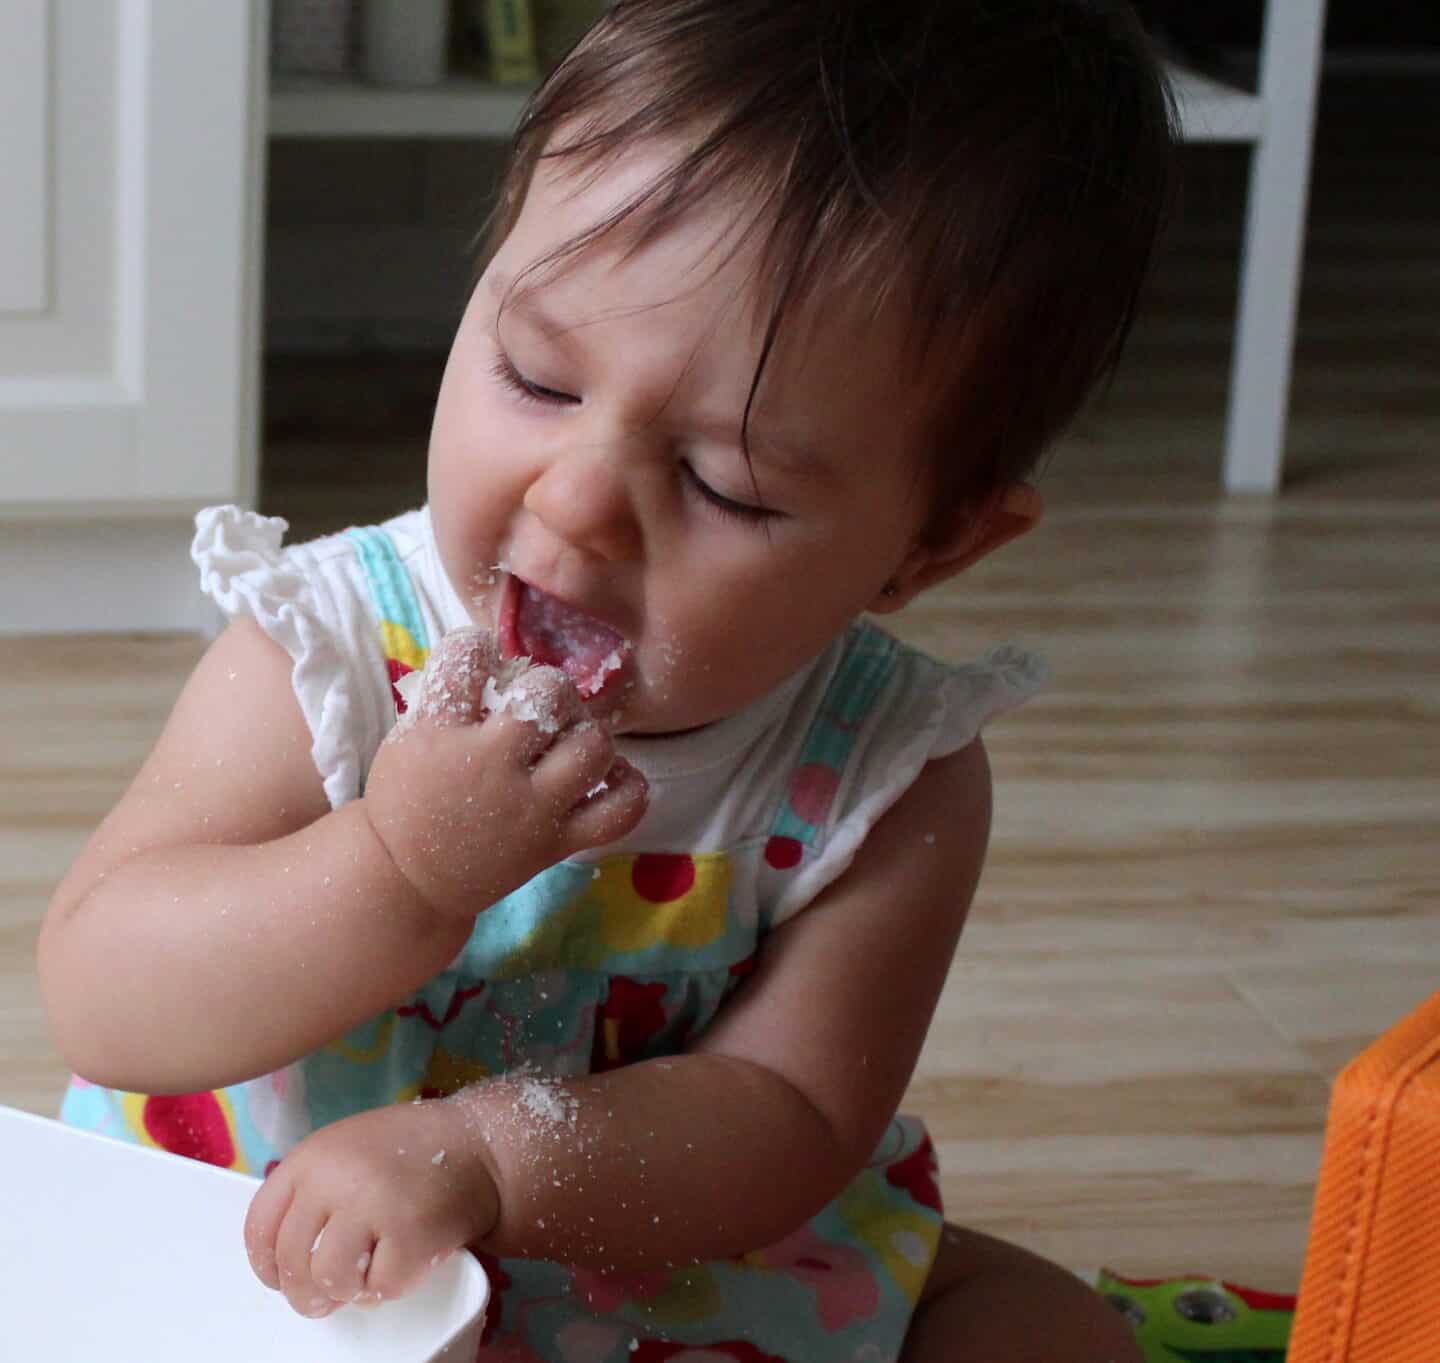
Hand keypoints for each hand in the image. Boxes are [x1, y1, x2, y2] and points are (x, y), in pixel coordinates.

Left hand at [243, 1099, 497, 1318]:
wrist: (479, 1144)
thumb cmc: (411, 1150)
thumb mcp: (347, 1149)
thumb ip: (313, 1189)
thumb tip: (284, 1257)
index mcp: (313, 1157)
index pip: (260, 1227)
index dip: (267, 1265)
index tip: (282, 1277)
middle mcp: (335, 1178)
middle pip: (291, 1262)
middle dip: (305, 1292)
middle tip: (324, 1296)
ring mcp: (372, 1206)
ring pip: (328, 1280)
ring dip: (346, 1290)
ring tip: (366, 1275)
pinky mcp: (410, 1236)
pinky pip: (378, 1290)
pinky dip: (389, 1287)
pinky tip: (402, 1262)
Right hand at [363, 627, 647, 919]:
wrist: (408, 879)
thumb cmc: (408, 799)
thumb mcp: (408, 739)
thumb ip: (450, 699)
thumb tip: (502, 664)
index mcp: (438, 732)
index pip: (465, 656)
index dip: (474, 646)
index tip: (477, 658)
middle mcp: (489, 765)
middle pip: (547, 695)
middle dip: (549, 687)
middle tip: (540, 705)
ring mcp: (529, 808)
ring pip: (592, 746)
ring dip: (588, 732)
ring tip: (571, 740)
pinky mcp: (556, 844)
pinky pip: (618, 813)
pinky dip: (628, 789)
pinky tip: (610, 776)